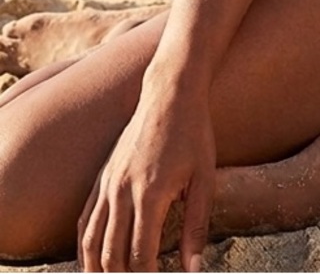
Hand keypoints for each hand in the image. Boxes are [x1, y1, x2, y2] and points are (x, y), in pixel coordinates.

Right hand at [78, 85, 214, 271]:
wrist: (170, 93)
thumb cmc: (193, 134)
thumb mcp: (205, 178)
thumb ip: (198, 226)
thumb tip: (194, 269)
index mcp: (149, 195)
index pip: (141, 256)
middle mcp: (121, 192)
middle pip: (111, 256)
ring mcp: (107, 185)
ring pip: (91, 243)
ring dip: (98, 270)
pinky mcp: (101, 178)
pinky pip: (85, 221)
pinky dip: (86, 247)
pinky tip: (94, 261)